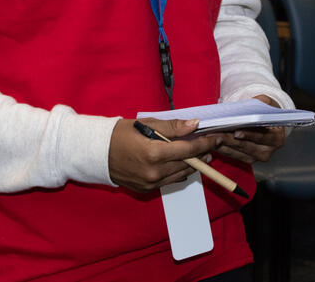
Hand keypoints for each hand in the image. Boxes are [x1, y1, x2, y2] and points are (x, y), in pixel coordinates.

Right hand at [107, 118, 223, 193]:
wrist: (97, 153)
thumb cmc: (122, 134)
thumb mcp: (147, 124)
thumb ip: (173, 127)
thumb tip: (195, 125)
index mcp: (154, 154)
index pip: (188, 150)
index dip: (206, 143)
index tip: (217, 137)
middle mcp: (154, 172)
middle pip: (188, 164)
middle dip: (202, 154)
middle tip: (211, 145)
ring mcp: (150, 183)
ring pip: (181, 175)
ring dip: (193, 164)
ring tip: (201, 154)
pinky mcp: (146, 190)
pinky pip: (169, 181)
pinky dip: (178, 172)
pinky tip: (182, 163)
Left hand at [215, 95, 286, 164]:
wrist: (268, 123)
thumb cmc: (266, 112)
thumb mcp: (268, 103)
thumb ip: (261, 101)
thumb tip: (249, 103)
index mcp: (277, 138)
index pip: (262, 136)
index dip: (249, 134)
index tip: (236, 132)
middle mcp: (268, 151)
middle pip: (246, 146)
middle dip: (230, 138)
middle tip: (215, 132)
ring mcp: (257, 157)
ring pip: (237, 152)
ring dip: (223, 144)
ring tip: (210, 136)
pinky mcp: (248, 160)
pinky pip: (233, 155)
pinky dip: (223, 148)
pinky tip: (212, 141)